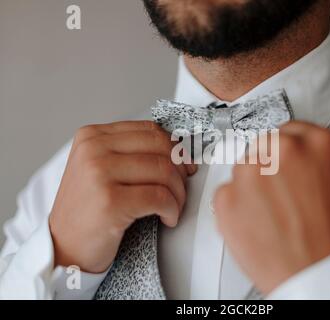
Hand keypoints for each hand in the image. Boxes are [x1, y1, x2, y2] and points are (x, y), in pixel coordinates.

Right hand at [49, 121, 195, 272]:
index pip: (150, 130)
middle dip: (180, 170)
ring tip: (173, 208)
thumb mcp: (102, 170)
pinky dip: (172, 210)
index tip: (185, 167)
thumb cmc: (89, 211)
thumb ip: (132, 154)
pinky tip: (167, 218)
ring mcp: (99, 173)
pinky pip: (159, 197)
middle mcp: (93, 149)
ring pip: (163, 171)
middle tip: (181, 189)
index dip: (175, 149)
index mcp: (92, 136)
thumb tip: (180, 152)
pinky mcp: (109, 201)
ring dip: (178, 194)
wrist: (64, 248)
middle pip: (160, 147)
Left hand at [213, 121, 329, 293]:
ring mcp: (250, 172)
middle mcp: (282, 150)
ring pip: (243, 167)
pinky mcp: (226, 196)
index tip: (284, 160)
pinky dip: (235, 206)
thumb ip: (317, 159)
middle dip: (269, 165)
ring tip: (271, 213)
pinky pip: (226, 192)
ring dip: (251, 185)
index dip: (287, 149)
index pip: (291, 129)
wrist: (317, 275)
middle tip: (278, 192)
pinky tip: (256, 222)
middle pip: (264, 146)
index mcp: (317, 143)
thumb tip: (300, 155)